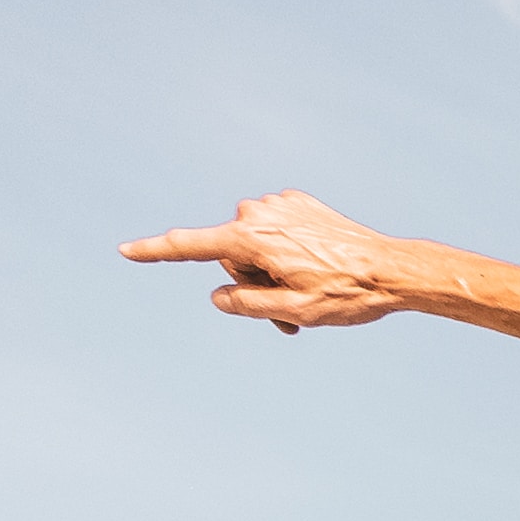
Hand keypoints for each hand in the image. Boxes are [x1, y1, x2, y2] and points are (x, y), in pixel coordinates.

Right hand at [124, 193, 423, 328]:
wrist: (393, 270)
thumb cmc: (348, 295)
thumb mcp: (294, 311)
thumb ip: (247, 305)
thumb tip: (219, 297)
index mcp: (252, 238)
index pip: (192, 247)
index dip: (157, 252)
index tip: (126, 251)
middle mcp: (259, 212)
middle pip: (232, 257)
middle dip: (253, 286)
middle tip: (290, 317)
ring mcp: (279, 204)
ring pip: (254, 246)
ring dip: (271, 273)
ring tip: (308, 296)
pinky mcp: (297, 203)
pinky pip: (276, 233)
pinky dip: (286, 253)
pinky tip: (318, 267)